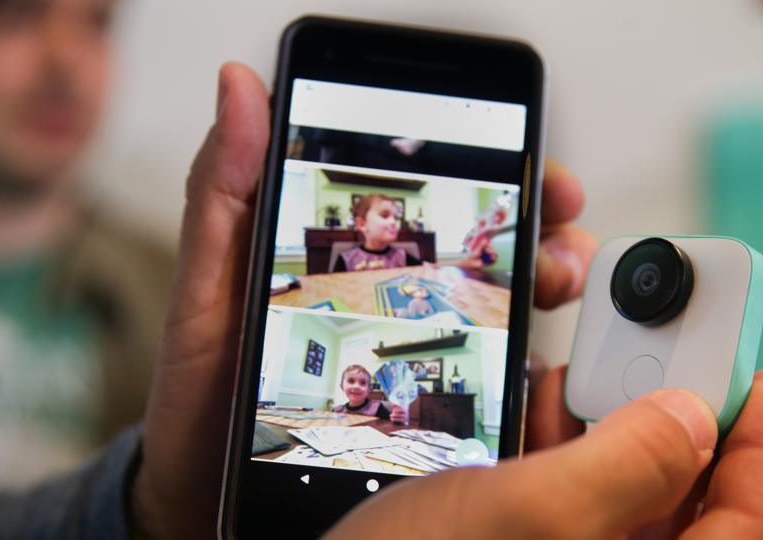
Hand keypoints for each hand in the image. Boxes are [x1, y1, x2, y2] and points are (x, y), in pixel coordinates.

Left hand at [128, 62, 595, 538]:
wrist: (204, 501)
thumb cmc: (202, 395)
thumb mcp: (209, 288)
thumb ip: (226, 194)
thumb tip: (242, 85)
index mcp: (345, 261)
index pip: (432, 202)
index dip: (495, 174)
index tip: (540, 172)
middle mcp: (389, 302)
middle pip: (483, 252)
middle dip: (538, 234)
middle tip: (560, 240)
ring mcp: (411, 356)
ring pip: (503, 310)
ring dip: (546, 289)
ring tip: (558, 288)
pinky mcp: (425, 414)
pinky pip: (494, 385)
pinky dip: (531, 373)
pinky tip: (538, 371)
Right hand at [328, 367, 762, 538]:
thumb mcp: (530, 520)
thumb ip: (628, 467)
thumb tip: (691, 415)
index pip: (745, 520)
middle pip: (682, 495)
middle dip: (677, 410)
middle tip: (678, 343)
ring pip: (621, 489)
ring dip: (612, 419)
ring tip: (598, 359)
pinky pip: (568, 495)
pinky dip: (562, 444)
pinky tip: (541, 397)